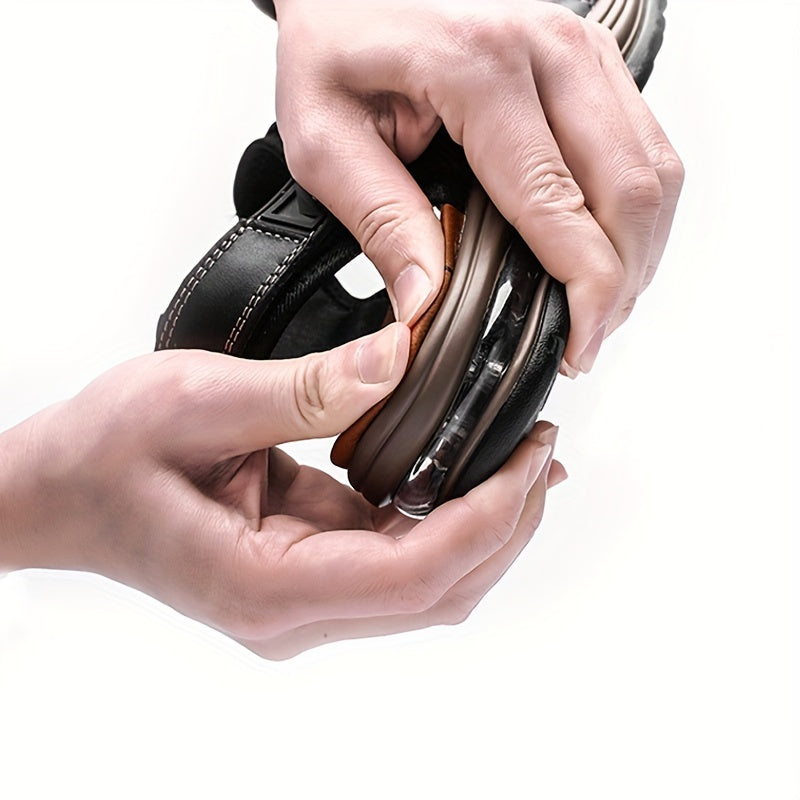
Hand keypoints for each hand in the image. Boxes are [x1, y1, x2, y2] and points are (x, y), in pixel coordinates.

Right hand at [0, 324, 562, 658]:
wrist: (56, 491)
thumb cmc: (102, 456)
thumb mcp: (195, 401)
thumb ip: (304, 388)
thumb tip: (400, 357)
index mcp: (268, 584)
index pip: (416, 572)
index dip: (489, 516)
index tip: (530, 454)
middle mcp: (294, 609)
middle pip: (439, 589)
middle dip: (506, 523)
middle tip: (541, 448)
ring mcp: (302, 596)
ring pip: (427, 581)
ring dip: (484, 523)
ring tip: (525, 458)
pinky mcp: (306, 569)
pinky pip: (396, 555)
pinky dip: (443, 516)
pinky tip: (466, 471)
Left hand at [273, 0, 682, 374]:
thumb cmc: (335, 48)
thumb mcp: (325, 140)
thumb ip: (381, 221)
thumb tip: (427, 303)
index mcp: (482, 69)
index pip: (559, 204)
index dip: (582, 289)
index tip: (574, 347)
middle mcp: (550, 50)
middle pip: (631, 190)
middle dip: (621, 284)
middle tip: (587, 342)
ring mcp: (581, 50)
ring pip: (654, 170)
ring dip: (639, 252)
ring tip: (600, 307)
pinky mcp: (591, 62)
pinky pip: (645, 147)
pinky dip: (636, 213)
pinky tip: (606, 252)